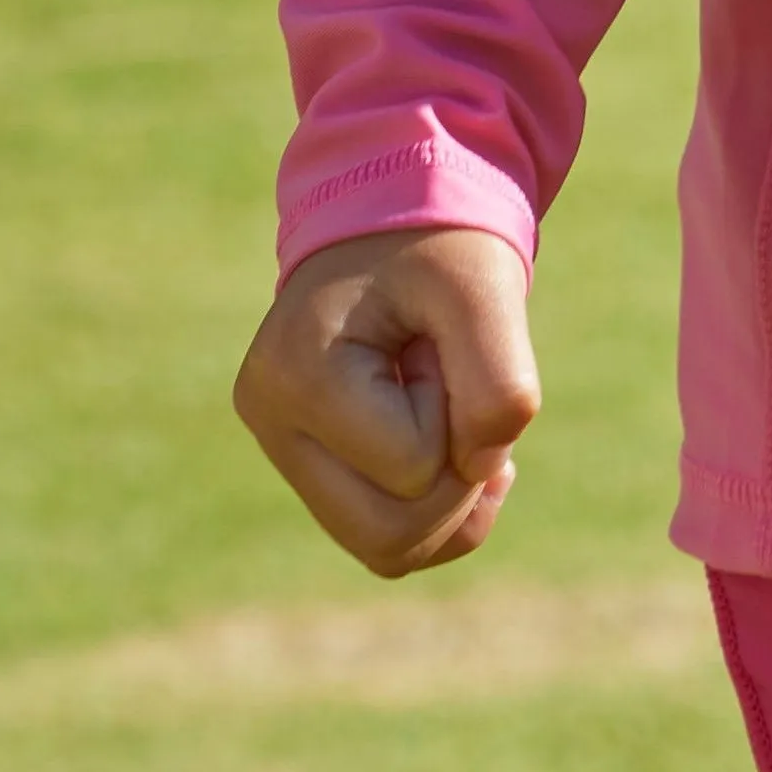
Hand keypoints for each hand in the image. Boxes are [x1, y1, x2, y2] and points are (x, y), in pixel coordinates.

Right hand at [233, 225, 540, 575]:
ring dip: (454, 499)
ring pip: (388, 550)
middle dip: (459, 479)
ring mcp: (282, 450)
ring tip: (458, 413)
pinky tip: (457, 449)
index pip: (413, 465)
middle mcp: (271, 420)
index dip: (459, 411)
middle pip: (390, 536)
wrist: (400, 222)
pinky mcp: (308, 465)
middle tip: (460, 390)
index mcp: (298, 372)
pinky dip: (440, 512)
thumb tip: (482, 474)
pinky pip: (383, 539)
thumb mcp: (486, 290)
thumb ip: (500, 382)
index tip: (442, 343)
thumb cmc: (441, 249)